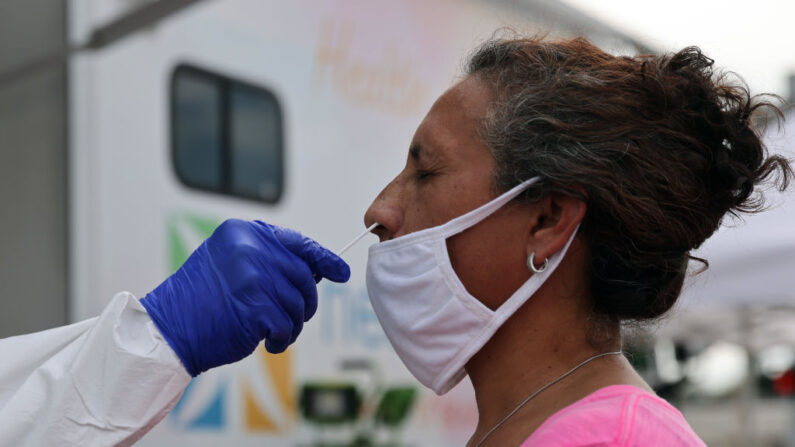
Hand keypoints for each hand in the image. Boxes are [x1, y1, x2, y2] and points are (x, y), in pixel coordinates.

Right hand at [140, 219, 349, 375]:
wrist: (167, 330)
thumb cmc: (200, 301)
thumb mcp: (229, 263)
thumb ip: (266, 259)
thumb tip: (313, 270)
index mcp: (243, 233)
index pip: (297, 243)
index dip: (324, 259)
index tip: (341, 271)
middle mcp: (249, 249)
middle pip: (303, 275)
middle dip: (305, 301)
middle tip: (297, 317)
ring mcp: (254, 276)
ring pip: (298, 303)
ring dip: (292, 324)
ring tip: (275, 333)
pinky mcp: (256, 306)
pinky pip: (287, 325)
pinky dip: (283, 338)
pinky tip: (269, 342)